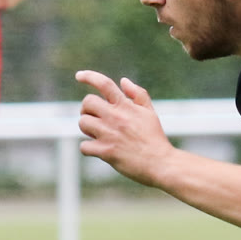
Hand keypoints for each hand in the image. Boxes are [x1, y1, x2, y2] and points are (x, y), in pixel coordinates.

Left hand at [75, 70, 173, 186]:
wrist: (161, 163)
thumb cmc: (155, 138)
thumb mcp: (150, 113)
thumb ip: (138, 94)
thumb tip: (123, 81)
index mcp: (126, 106)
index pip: (104, 84)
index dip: (89, 76)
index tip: (79, 76)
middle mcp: (116, 117)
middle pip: (87, 103)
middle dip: (87, 110)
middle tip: (95, 119)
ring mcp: (110, 134)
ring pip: (83, 123)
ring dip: (87, 129)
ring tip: (98, 135)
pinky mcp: (106, 151)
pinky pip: (84, 146)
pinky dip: (88, 149)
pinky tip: (99, 150)